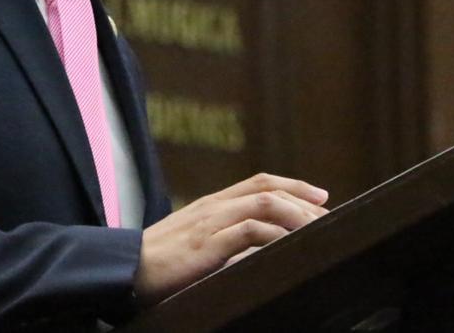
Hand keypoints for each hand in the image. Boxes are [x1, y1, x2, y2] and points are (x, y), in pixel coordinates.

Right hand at [134, 173, 328, 304]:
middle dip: (303, 199)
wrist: (125, 270)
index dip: (292, 185)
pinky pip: (251, 231)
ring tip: (318, 228)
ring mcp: (211, 222)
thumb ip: (219, 238)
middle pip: (268, 189)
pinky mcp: (208, 244)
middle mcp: (214, 206)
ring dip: (297, 214)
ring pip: (265, 204)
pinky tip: (291, 244)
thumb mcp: (193, 243)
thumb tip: (251, 247)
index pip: (258, 183)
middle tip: (328, 214)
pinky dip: (276, 234)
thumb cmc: (157, 263)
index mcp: (210, 204)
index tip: (320, 197)